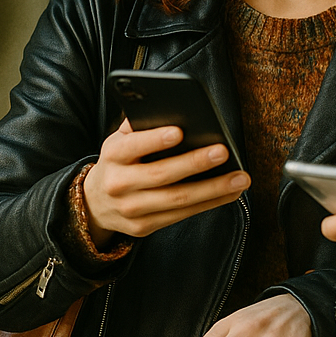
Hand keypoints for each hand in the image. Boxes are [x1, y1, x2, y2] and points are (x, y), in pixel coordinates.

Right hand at [82, 120, 249, 247]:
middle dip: (194, 163)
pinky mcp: (144, 227)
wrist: (95, 204)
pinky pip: (182, 215)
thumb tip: (171, 109)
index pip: (133, 146)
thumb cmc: (118, 162)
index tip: (179, 131)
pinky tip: (229, 193)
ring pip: (177, 200)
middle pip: (161, 175)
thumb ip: (139, 124)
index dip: (155, 140)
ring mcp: (132, 209)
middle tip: (223, 152)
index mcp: (112, 155)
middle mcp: (119, 183)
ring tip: (240, 178)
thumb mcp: (118, 140)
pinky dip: (209, 204)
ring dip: (213, 189)